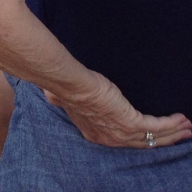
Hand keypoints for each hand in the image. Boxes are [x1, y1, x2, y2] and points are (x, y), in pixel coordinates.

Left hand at [46, 70, 191, 148]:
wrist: (72, 85)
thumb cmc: (67, 89)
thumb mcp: (63, 101)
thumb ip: (60, 101)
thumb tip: (51, 96)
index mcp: (97, 136)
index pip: (125, 142)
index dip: (141, 140)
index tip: (152, 137)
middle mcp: (112, 139)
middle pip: (145, 144)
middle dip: (165, 139)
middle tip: (180, 134)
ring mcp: (122, 133)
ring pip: (154, 138)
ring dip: (173, 132)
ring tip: (186, 127)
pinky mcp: (132, 122)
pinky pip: (157, 127)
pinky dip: (171, 124)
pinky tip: (181, 119)